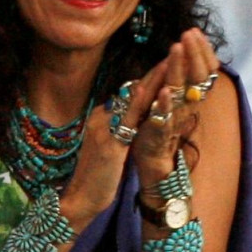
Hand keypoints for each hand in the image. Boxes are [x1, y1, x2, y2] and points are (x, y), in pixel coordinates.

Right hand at [62, 59, 167, 226]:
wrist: (78, 199)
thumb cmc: (96, 177)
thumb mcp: (108, 147)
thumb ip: (117, 130)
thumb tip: (131, 118)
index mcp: (101, 119)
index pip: (127, 94)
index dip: (147, 79)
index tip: (164, 62)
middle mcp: (101, 119)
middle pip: (130, 91)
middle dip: (153, 72)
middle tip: (172, 52)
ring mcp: (104, 130)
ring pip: (131, 99)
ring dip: (152, 80)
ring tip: (169, 62)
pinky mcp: (110, 145)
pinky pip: (127, 121)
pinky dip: (140, 104)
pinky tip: (151, 92)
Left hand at [131, 28, 220, 179]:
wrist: (154, 159)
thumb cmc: (163, 124)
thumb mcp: (175, 97)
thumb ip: (181, 77)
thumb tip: (184, 51)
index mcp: (192, 95)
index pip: (205, 69)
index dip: (202, 50)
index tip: (195, 31)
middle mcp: (188, 105)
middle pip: (198, 76)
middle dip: (194, 52)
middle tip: (189, 33)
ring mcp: (175, 118)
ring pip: (181, 91)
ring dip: (178, 68)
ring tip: (176, 48)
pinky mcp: (160, 132)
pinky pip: (165, 117)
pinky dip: (166, 103)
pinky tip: (165, 90)